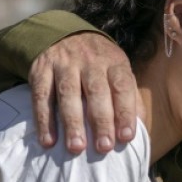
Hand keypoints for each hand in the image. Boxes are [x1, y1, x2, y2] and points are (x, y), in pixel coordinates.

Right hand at [28, 31, 140, 153]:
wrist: (64, 34)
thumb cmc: (99, 65)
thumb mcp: (119, 72)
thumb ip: (131, 98)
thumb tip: (141, 130)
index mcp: (114, 63)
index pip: (122, 87)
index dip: (125, 112)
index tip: (126, 137)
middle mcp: (90, 61)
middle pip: (96, 92)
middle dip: (101, 121)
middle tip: (103, 147)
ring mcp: (64, 64)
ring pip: (68, 94)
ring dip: (72, 122)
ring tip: (76, 148)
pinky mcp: (41, 70)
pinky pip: (41, 96)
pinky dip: (44, 120)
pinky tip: (49, 141)